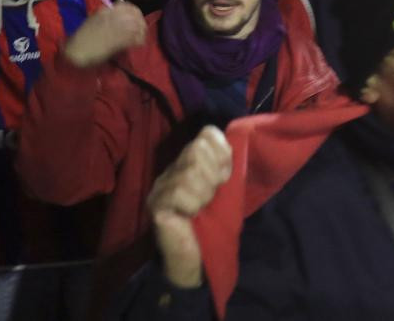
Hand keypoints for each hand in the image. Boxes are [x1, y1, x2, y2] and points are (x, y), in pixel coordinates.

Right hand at [63, 0, 146, 67]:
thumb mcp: (94, 18)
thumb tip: (120, 3)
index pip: (129, 6)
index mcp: (107, 9)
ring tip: (139, 38)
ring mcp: (119, 27)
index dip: (135, 13)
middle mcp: (115, 15)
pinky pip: (137, 38)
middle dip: (140, 21)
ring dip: (141, 31)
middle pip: (137, 14)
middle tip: (140, 30)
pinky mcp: (121, 40)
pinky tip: (136, 44)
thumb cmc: (82, 35)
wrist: (77, 50)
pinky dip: (139, 41)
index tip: (136, 19)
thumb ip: (108, 11)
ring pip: (139, 25)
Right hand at [149, 126, 232, 288]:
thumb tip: (237, 143)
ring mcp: (161, 185)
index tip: (225, 177)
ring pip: (189, 171)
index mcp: (191, 163)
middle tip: (211, 196)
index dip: (222, 152)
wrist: (199, 259)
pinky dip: (192, 205)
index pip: (207, 133)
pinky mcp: (155, 202)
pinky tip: (190, 216)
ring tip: (201, 208)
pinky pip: (179, 191)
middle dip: (212, 174)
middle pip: (197, 148)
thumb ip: (226, 167)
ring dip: (204, 194)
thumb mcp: (227, 190)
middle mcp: (173, 169)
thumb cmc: (214, 224)